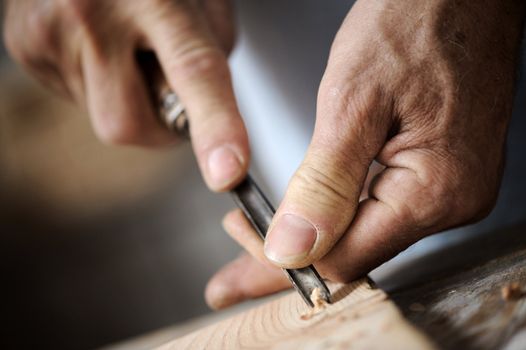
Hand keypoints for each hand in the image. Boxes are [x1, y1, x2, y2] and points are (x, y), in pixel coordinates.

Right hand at [3, 0, 248, 190]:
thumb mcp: (203, 2)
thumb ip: (210, 58)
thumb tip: (209, 123)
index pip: (192, 70)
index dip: (214, 126)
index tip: (227, 171)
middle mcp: (91, 12)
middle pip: (128, 124)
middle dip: (158, 124)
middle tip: (167, 86)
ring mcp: (49, 32)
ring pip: (103, 119)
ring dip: (128, 101)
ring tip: (126, 47)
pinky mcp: (25, 47)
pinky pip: (77, 101)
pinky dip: (100, 88)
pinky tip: (99, 48)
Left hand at [206, 0, 525, 308]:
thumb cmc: (417, 24)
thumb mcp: (353, 101)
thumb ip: (324, 184)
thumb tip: (294, 248)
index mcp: (433, 190)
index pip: (343, 259)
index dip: (285, 257)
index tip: (243, 236)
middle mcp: (451, 201)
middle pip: (353, 255)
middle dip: (291, 256)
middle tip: (237, 268)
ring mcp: (451, 189)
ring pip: (364, 234)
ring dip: (314, 237)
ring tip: (262, 239)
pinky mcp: (442, 174)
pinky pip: (381, 210)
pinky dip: (339, 215)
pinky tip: (312, 217)